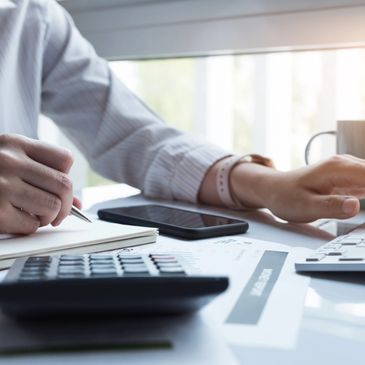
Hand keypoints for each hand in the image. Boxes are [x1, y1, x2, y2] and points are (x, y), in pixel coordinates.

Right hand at [0, 134, 75, 233]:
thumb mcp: (10, 161)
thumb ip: (43, 175)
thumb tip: (78, 204)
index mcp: (15, 144)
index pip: (64, 159)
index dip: (66, 176)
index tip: (59, 188)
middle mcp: (9, 161)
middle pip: (64, 185)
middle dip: (67, 205)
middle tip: (57, 213)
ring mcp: (1, 185)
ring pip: (52, 206)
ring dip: (49, 217)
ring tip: (35, 215)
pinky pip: (31, 225)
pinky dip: (30, 227)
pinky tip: (16, 219)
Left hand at [231, 154, 363, 221]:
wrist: (273, 189)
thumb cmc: (285, 196)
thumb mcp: (304, 206)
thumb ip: (330, 206)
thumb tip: (355, 205)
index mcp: (337, 168)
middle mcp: (345, 165)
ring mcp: (348, 171)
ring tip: (363, 209)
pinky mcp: (348, 179)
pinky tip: (364, 204)